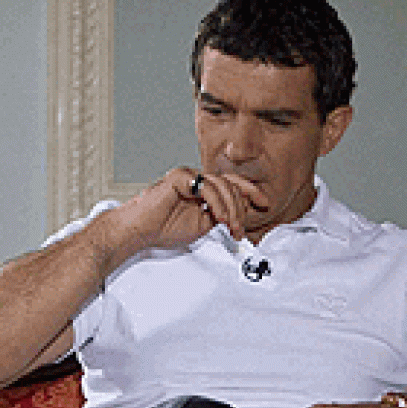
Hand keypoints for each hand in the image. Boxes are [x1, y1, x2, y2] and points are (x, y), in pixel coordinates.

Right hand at [102, 167, 271, 254]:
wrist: (141, 231)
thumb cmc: (165, 228)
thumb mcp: (204, 224)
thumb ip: (222, 214)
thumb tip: (242, 210)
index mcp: (202, 188)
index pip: (232, 184)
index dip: (251, 192)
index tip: (265, 204)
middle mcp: (197, 179)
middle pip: (231, 185)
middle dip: (241, 209)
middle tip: (240, 229)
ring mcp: (188, 176)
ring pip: (222, 185)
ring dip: (232, 209)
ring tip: (232, 227)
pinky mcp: (179, 177)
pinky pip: (207, 187)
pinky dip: (218, 203)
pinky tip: (220, 217)